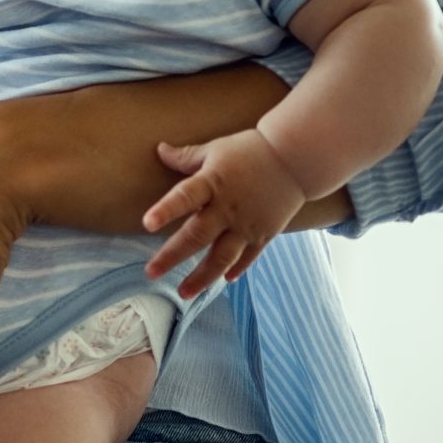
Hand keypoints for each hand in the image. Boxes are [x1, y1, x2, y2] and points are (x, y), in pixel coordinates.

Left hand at [142, 128, 304, 296]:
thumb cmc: (250, 150)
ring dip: (202, 277)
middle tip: (150, 273)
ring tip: (184, 293)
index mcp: (212, 183)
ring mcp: (247, 225)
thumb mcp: (216, 149)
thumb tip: (159, 150)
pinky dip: (235, 269)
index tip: (147, 223)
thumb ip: (186, 156)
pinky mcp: (265, 234)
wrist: (296, 159)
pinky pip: (248, 257)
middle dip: (172, 256)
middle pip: (197, 236)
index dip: (166, 209)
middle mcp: (228, 208)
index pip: (185, 196)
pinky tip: (223, 280)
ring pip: (222, 257)